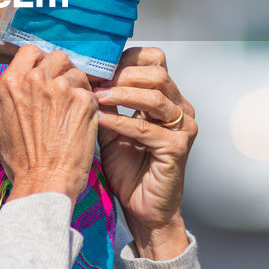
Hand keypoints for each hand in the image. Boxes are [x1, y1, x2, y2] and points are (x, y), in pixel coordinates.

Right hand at [0, 46, 98, 200]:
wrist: (44, 183)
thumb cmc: (21, 162)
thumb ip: (8, 101)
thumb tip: (15, 89)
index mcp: (12, 82)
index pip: (31, 51)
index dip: (41, 61)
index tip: (47, 73)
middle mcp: (35, 79)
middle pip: (58, 57)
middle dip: (62, 72)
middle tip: (64, 93)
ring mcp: (61, 88)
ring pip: (77, 73)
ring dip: (77, 88)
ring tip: (73, 111)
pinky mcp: (83, 101)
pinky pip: (91, 92)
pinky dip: (89, 104)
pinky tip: (83, 121)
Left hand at [94, 47, 196, 259]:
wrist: (142, 209)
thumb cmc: (128, 168)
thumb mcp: (112, 126)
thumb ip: (106, 101)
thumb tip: (84, 72)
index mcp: (169, 98)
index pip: (155, 60)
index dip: (126, 59)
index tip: (97, 67)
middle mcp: (182, 108)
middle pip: (157, 73)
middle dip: (122, 75)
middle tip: (94, 81)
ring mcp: (184, 128)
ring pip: (154, 97)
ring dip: (120, 95)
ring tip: (95, 98)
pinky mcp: (177, 148)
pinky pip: (145, 128)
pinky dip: (119, 122)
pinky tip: (99, 121)